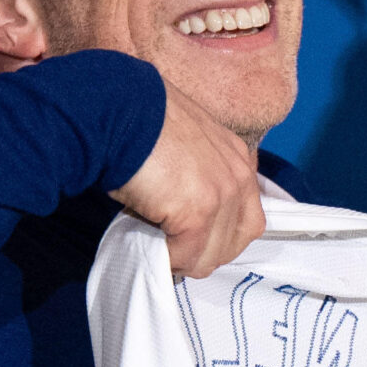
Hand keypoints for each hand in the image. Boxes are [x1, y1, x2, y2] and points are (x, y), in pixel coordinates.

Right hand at [113, 86, 268, 278]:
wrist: (120, 109)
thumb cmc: (139, 121)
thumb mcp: (185, 142)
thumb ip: (197, 173)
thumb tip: (181, 210)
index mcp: (237, 158)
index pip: (246, 218)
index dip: (219, 236)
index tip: (192, 240)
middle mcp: (238, 177)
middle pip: (234, 242)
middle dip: (202, 252)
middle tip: (172, 248)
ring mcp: (222, 195)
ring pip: (211, 255)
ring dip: (183, 258)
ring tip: (157, 245)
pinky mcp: (198, 212)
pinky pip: (186, 255)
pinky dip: (167, 257)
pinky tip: (149, 242)